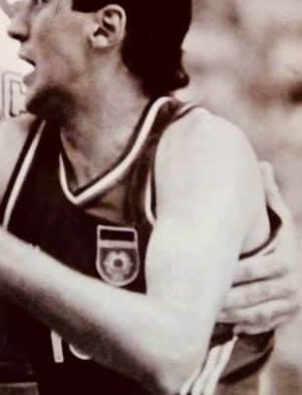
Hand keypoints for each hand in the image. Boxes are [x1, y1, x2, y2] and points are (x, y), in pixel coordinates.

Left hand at [219, 162, 299, 333]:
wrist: (297, 269)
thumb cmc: (279, 237)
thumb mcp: (278, 217)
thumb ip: (269, 195)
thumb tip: (263, 164)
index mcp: (287, 257)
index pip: (256, 268)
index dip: (231, 272)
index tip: (205, 270)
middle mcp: (292, 283)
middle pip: (253, 294)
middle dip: (226, 296)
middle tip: (197, 295)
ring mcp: (290, 304)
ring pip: (256, 313)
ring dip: (230, 314)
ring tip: (204, 310)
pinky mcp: (284, 318)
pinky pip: (261, 326)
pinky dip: (242, 326)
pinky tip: (223, 323)